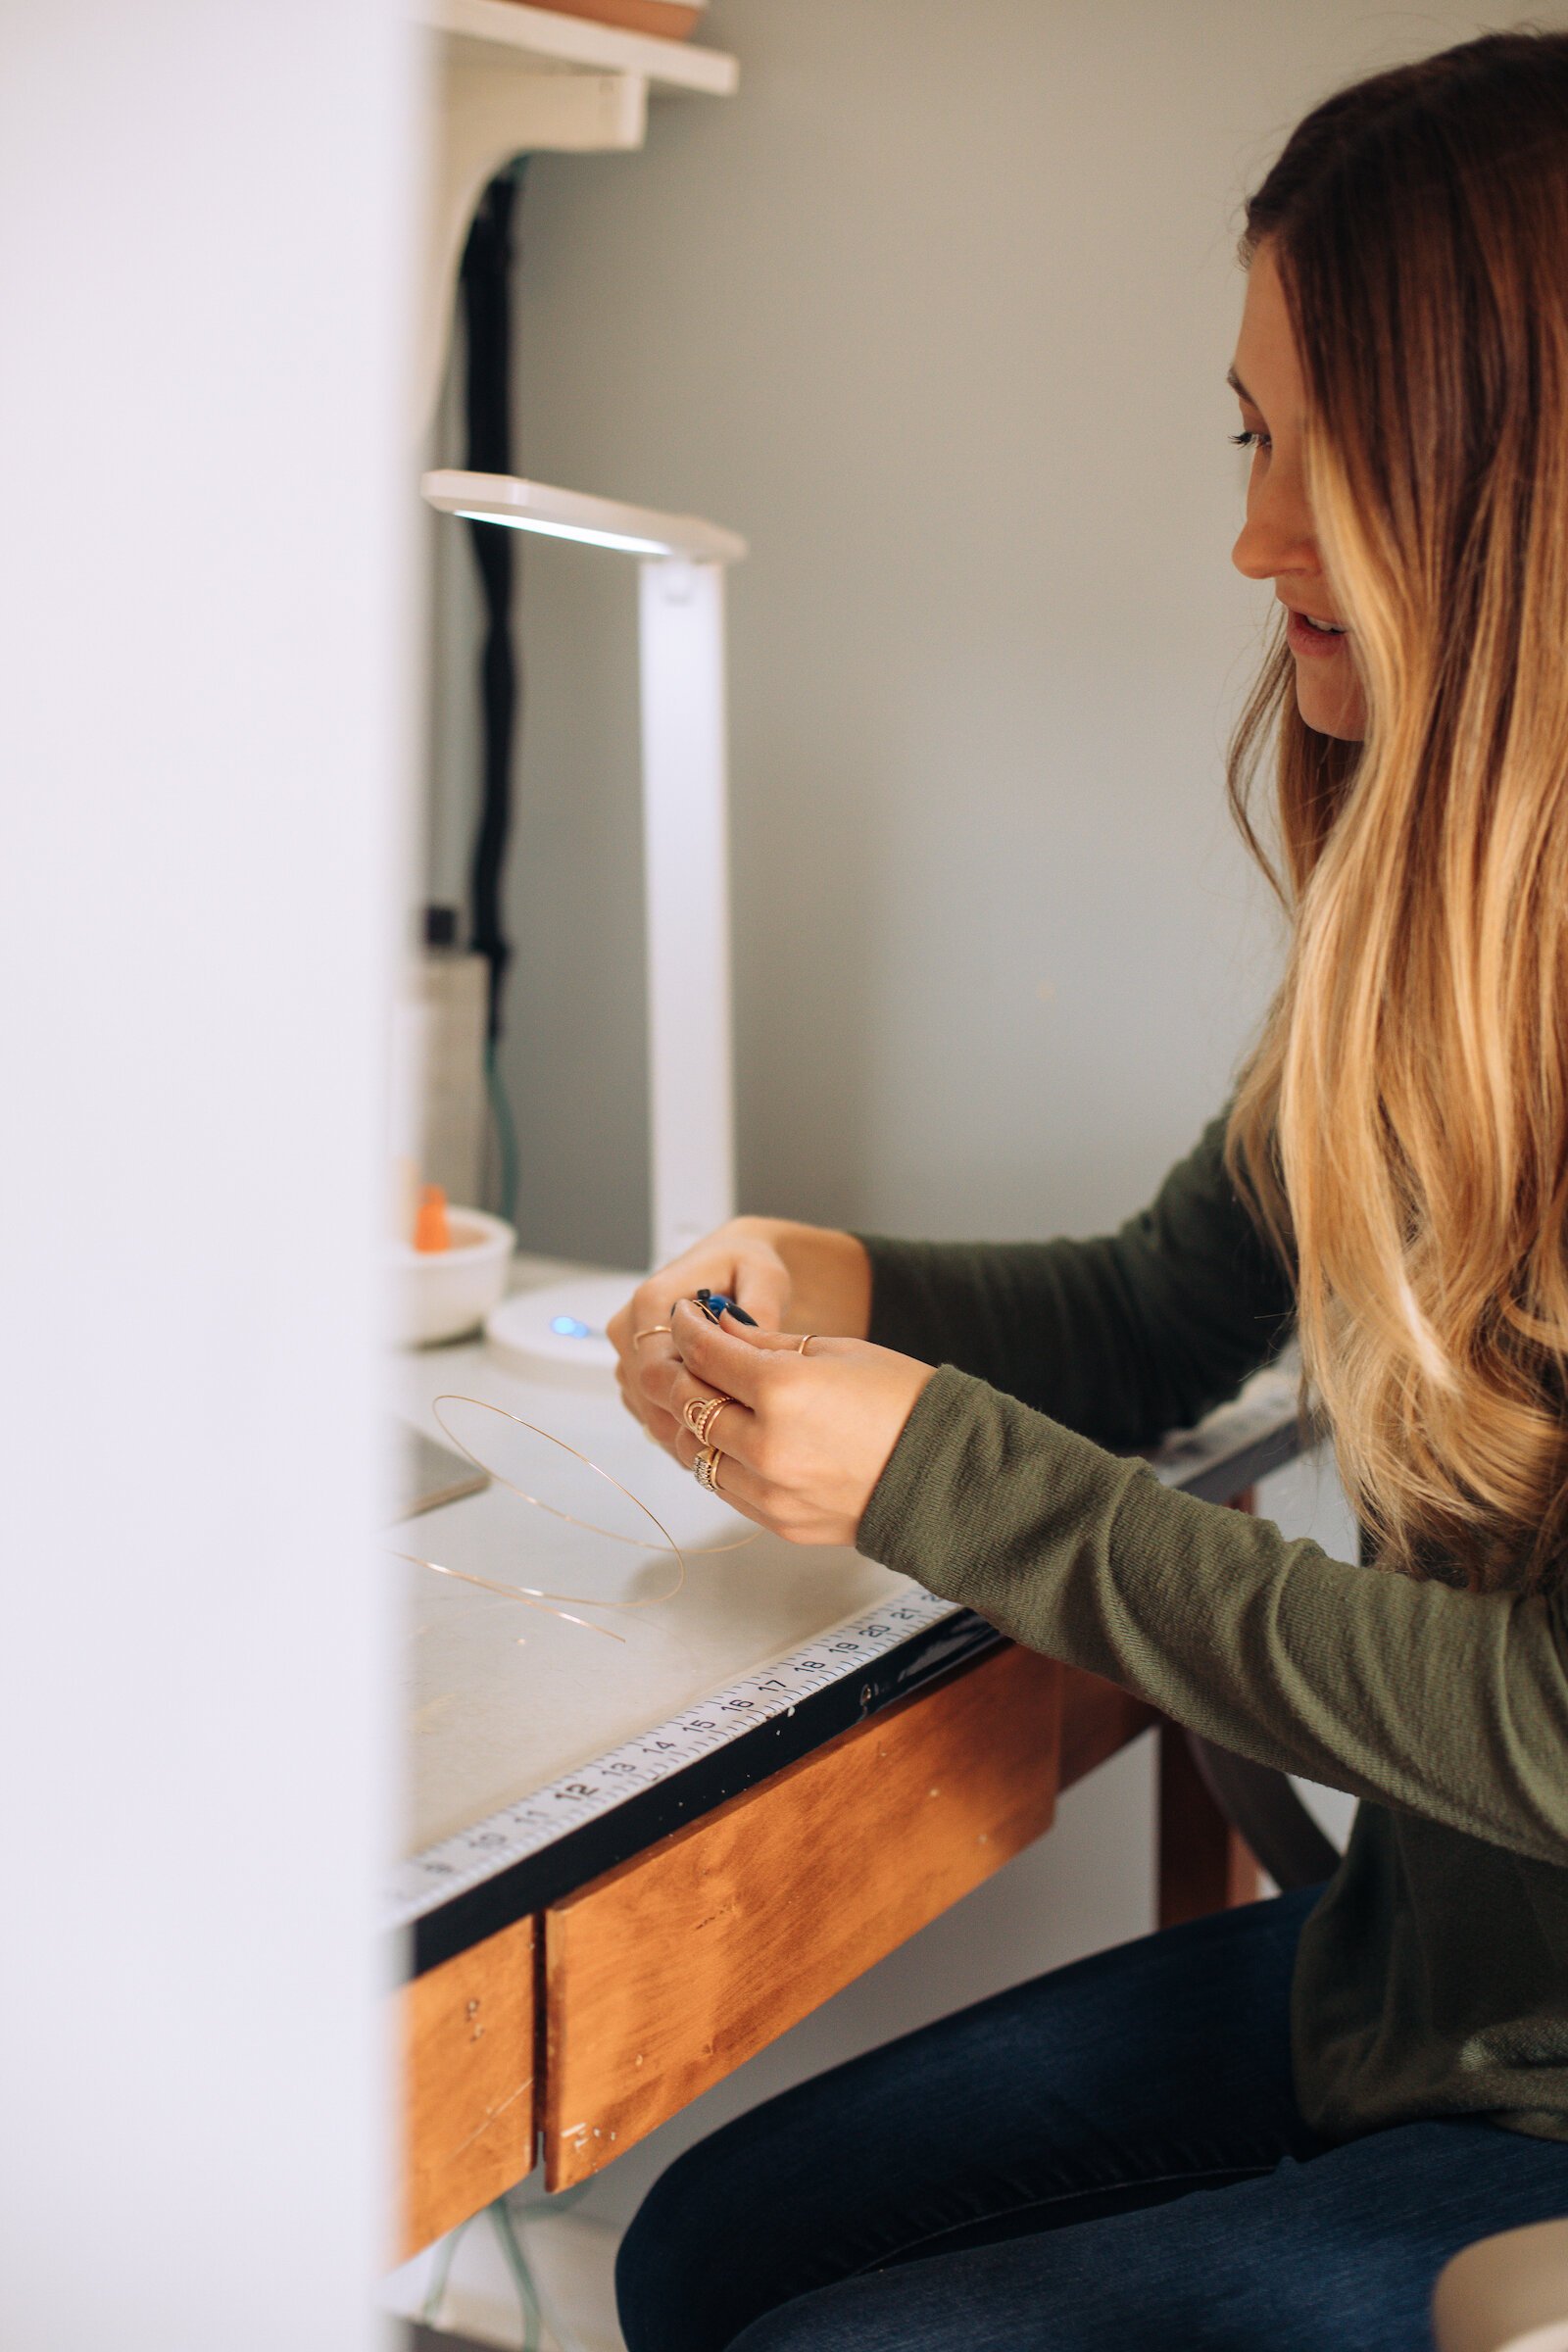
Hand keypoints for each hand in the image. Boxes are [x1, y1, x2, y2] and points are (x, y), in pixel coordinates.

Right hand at [608, 1217, 870, 1454]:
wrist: (732, 1267)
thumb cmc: (747, 1267)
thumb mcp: (766, 1276)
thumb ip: (760, 1308)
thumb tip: (753, 1349)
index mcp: (652, 1300)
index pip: (655, 1367)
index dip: (692, 1396)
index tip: (735, 1411)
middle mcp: (628, 1328)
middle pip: (648, 1394)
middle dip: (693, 1417)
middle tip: (744, 1432)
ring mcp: (627, 1355)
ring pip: (648, 1411)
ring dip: (688, 1428)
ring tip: (738, 1433)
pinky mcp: (634, 1376)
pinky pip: (651, 1415)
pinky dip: (683, 1428)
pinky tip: (721, 1430)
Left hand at [636, 1298, 934, 1546]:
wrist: (950, 1474)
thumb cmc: (903, 1403)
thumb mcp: (836, 1351)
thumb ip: (767, 1343)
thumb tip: (720, 1326)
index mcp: (784, 1391)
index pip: (705, 1353)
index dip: (686, 1327)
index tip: (683, 1316)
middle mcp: (767, 1447)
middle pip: (687, 1404)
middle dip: (675, 1371)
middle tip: (678, 1352)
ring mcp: (770, 1492)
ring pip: (694, 1453)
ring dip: (687, 1420)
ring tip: (698, 1394)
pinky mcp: (777, 1523)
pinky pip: (723, 1487)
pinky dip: (714, 1457)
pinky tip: (725, 1435)